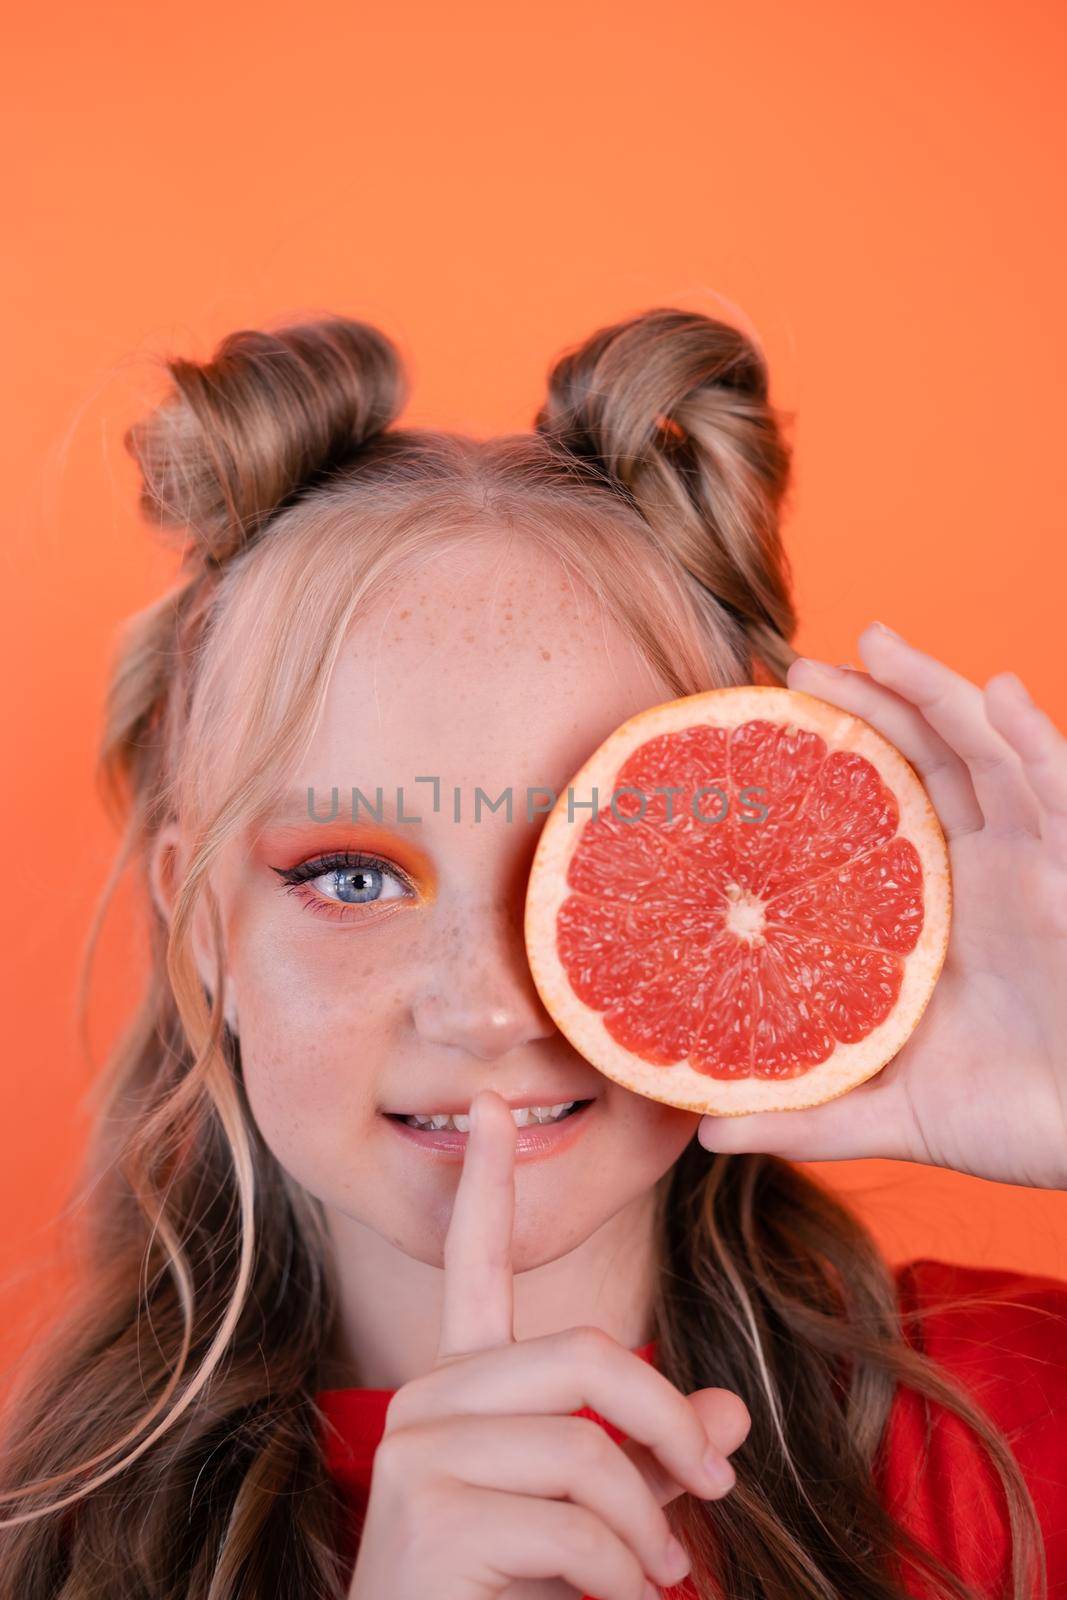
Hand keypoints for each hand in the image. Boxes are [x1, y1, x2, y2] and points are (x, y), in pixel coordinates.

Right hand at [347, 1088, 749, 1599]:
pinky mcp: (426, 1514)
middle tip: (721, 1488)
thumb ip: (655, 1460)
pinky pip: (575, 1523)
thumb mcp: (599, 1519)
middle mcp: (428, 1400)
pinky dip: (623, 1576)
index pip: (476, 1265)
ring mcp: (418, 1453)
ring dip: (649, 1529)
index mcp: (464, 1388)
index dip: (489, 1185)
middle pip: (585, 1356)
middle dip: (669, 1425)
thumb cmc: (508, 1595)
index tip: (495, 1107)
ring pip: (588, 1449)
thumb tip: (730, 1413)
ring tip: (661, 1578)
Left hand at [698, 621, 1066, 1188]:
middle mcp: (988, 868)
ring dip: (937, 690)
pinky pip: (1062, 790)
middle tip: (797, 666)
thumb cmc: (1016, 1122)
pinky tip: (1001, 695)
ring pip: (988, 751)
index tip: (765, 724)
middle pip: (929, 756)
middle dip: (872, 701)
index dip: (836, 757)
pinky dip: (1036, 738)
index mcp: (937, 905)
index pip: (884, 803)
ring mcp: (1040, 863)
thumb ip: (806, 1113)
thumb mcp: (894, 1112)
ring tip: (875, 642)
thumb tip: (704, 1129)